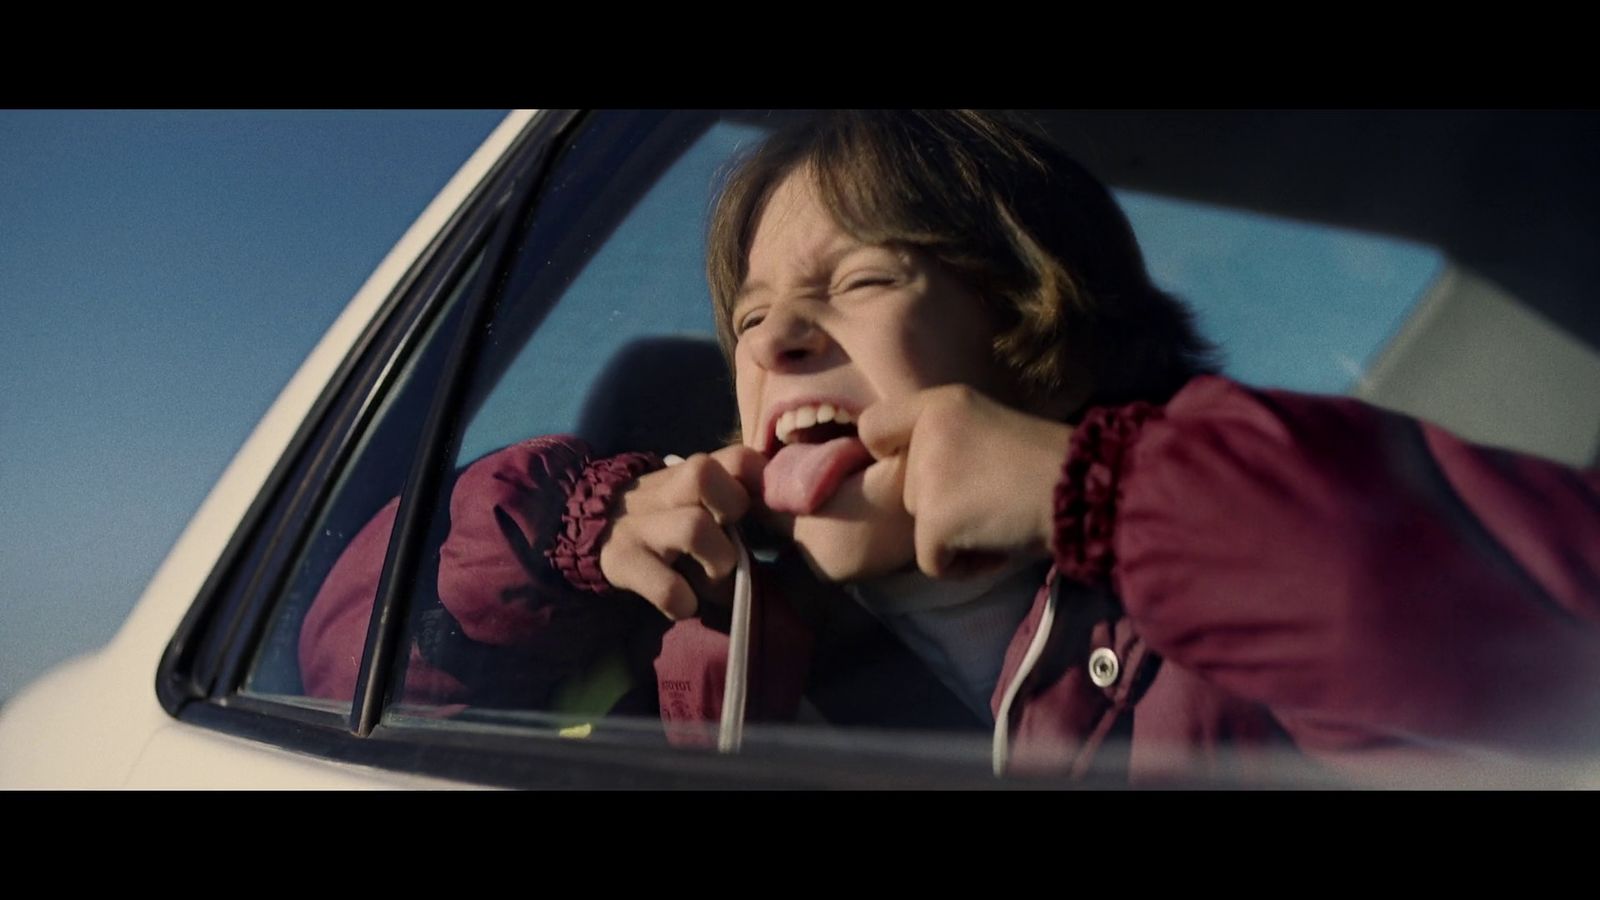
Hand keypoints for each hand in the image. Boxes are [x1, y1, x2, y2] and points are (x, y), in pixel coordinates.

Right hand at [599, 444, 765, 619]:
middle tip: (732, 539)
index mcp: (689, 474)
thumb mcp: (691, 497)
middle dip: (732, 509)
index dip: (760, 482)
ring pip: (693, 527)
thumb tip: (782, 525)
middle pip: (704, 473)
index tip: (762, 514)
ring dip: (717, 563)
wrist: (586, 527)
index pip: (736, 457)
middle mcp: (664, 491)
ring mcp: (641, 525)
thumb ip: (730, 497)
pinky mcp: (622, 562)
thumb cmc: (662, 516)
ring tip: (713, 581)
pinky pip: (666, 587)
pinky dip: (684, 602)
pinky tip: (684, 604)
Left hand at [856, 385, 1072, 578]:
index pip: (874, 425)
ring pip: (920, 526)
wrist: (1087, 489)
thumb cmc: (1050, 467)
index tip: (907, 464)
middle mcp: (926, 432)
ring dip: (956, 536)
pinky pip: (931, 562)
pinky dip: (962, 566)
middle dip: (944, 506)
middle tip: (995, 497)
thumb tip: (918, 479)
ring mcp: (927, 476)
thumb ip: (948, 443)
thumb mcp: (990, 428)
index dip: (885, 452)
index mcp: (941, 403)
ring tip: (1002, 518)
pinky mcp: (934, 520)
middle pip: (907, 489)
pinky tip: (998, 542)